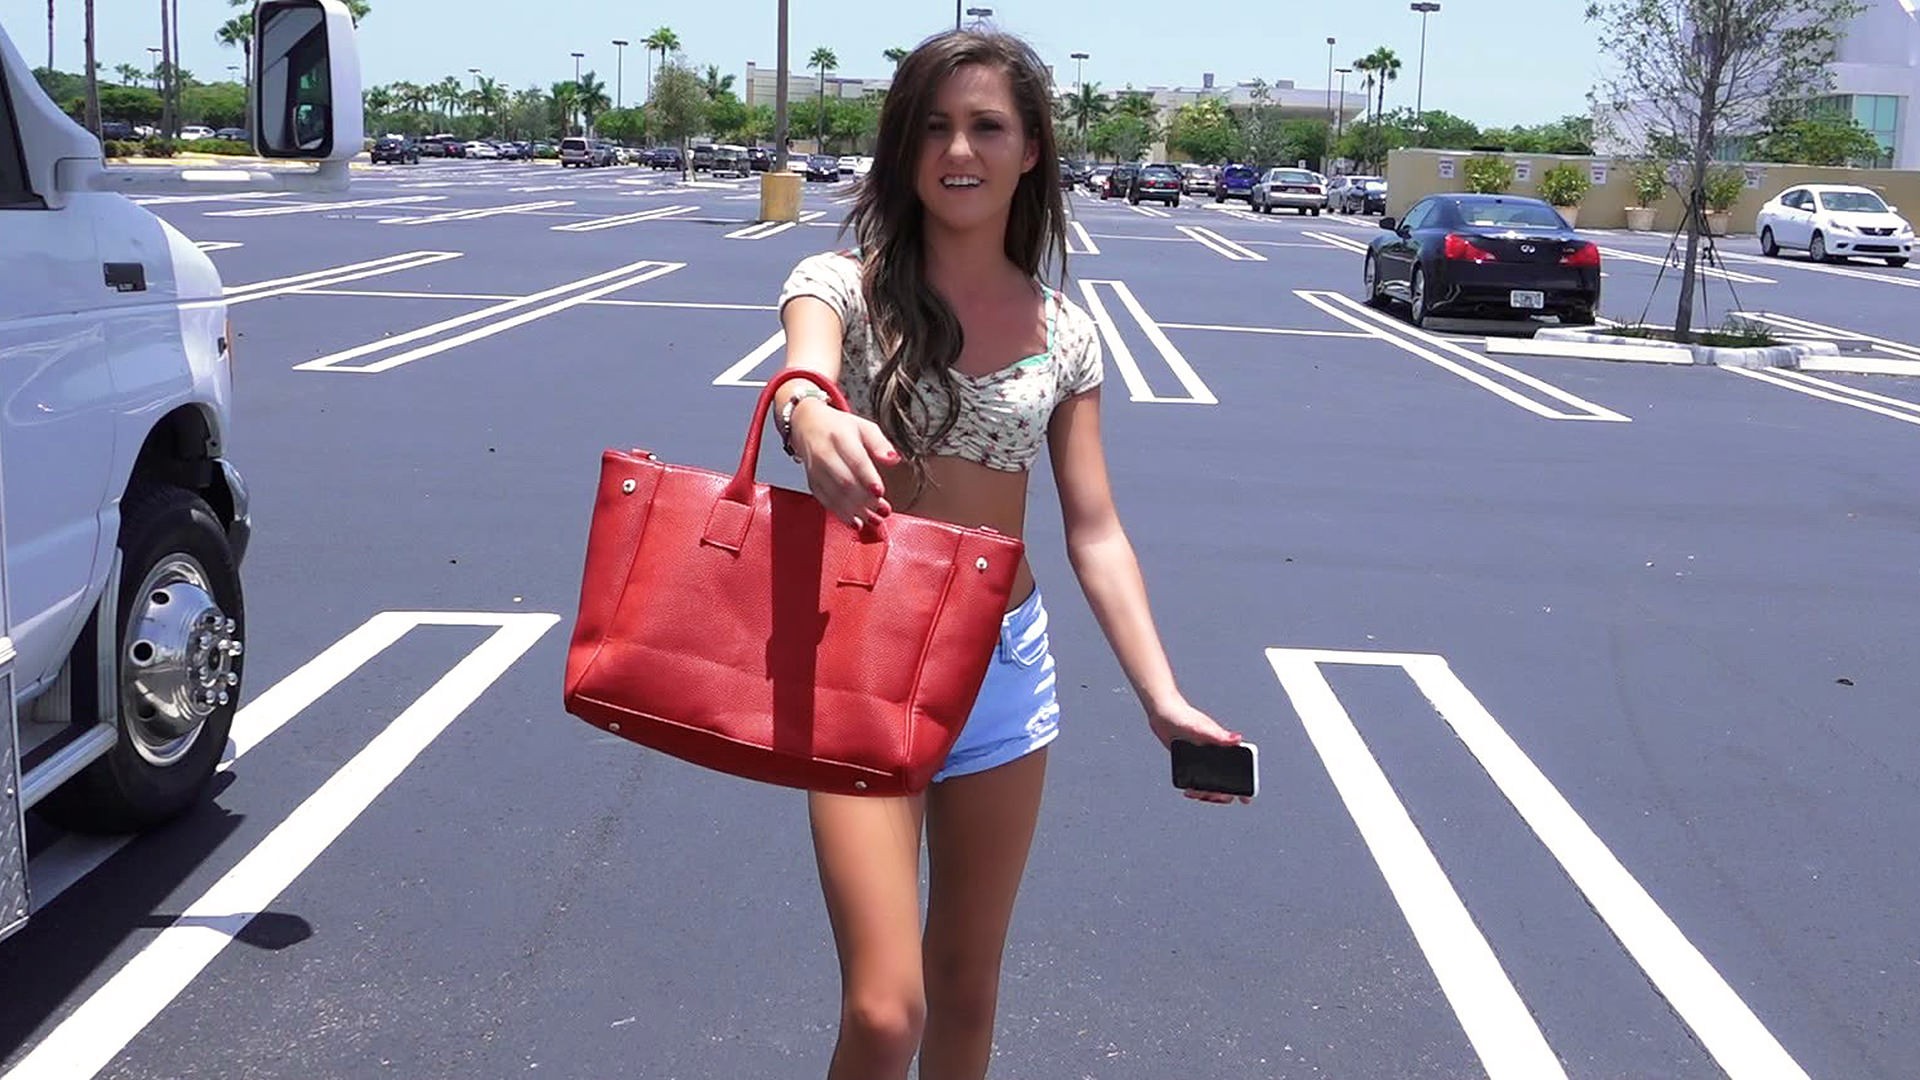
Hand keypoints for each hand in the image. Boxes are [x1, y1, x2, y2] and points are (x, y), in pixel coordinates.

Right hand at [791, 399, 898, 527]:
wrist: (806, 425)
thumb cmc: (838, 428)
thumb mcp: (863, 427)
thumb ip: (880, 443)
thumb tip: (893, 459)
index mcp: (840, 437)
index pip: (855, 460)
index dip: (868, 478)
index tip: (880, 492)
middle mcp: (825, 454)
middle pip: (844, 482)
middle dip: (865, 500)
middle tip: (883, 511)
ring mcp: (816, 470)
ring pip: (834, 495)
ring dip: (855, 511)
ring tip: (874, 520)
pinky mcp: (812, 483)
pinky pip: (825, 501)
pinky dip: (841, 514)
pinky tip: (855, 521)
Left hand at [1148, 699, 1249, 805]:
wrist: (1162, 714)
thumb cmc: (1183, 716)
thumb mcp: (1201, 728)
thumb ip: (1218, 735)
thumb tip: (1238, 739)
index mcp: (1223, 745)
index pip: (1239, 767)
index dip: (1245, 783)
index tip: (1245, 798)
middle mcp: (1216, 752)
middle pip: (1226, 780)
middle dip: (1223, 793)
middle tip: (1213, 796)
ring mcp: (1203, 758)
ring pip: (1211, 782)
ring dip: (1208, 792)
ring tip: (1197, 794)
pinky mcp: (1190, 761)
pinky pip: (1197, 779)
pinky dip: (1196, 788)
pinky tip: (1189, 791)